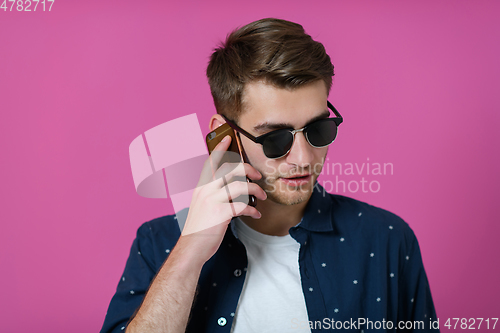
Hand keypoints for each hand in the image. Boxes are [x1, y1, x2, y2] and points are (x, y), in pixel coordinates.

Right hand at [177, 135, 266, 265]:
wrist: (192, 247)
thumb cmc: (200, 227)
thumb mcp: (203, 205)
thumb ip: (213, 193)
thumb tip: (233, 187)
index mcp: (201, 187)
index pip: (211, 162)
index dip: (220, 149)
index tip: (228, 139)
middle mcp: (205, 190)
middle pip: (231, 169)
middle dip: (249, 170)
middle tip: (258, 177)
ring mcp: (212, 201)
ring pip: (240, 185)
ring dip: (255, 190)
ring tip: (262, 196)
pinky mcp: (220, 213)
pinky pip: (242, 205)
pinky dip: (252, 209)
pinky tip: (255, 213)